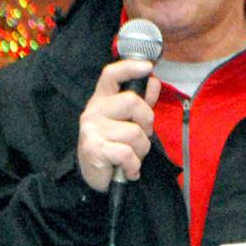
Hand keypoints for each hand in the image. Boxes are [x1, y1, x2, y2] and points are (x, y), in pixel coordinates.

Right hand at [77, 59, 161, 191]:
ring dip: (141, 150)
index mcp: (102, 100)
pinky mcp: (94, 149)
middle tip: (142, 137)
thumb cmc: (113, 147)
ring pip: (134, 132)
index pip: (111, 75)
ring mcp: (92, 129)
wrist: (94, 178)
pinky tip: (128, 170)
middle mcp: (94, 111)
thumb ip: (141, 103)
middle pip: (131, 102)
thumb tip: (153, 82)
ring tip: (132, 157)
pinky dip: (134, 166)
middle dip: (146, 122)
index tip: (148, 67)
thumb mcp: (128, 122)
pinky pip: (127, 153)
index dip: (129, 67)